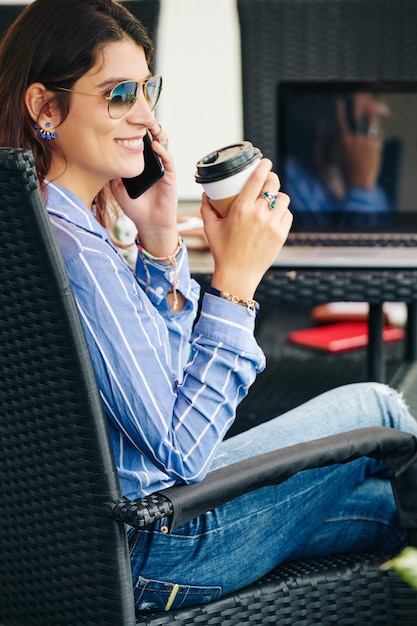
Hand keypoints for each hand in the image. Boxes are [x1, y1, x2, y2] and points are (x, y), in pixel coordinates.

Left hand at [110, 125, 178, 256]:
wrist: (150, 224)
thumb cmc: (136, 209)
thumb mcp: (118, 190)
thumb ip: (113, 176)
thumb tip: (104, 160)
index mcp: (139, 168)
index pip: (137, 147)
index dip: (132, 135)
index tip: (124, 124)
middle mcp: (151, 166)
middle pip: (149, 143)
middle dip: (145, 130)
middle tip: (137, 120)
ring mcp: (161, 170)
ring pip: (161, 147)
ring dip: (156, 136)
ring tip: (148, 128)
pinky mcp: (170, 177)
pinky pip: (168, 161)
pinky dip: (162, 152)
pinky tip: (154, 146)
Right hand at [201, 159, 291, 299]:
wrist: (237, 275)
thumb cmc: (222, 252)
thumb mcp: (210, 228)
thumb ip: (206, 209)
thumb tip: (206, 195)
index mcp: (241, 209)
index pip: (257, 179)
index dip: (263, 166)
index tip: (265, 161)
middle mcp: (259, 214)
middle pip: (273, 184)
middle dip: (272, 178)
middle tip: (268, 179)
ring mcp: (272, 224)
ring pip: (283, 199)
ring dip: (278, 196)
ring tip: (272, 199)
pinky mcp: (281, 234)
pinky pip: (287, 215)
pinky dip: (283, 212)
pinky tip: (276, 214)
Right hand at [336, 94, 389, 189]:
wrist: (357, 183)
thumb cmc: (343, 172)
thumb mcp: (332, 156)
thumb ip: (327, 141)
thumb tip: (323, 128)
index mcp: (343, 140)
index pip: (340, 118)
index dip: (339, 107)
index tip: (337, 99)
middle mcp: (355, 138)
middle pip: (356, 115)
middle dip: (355, 104)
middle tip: (355, 96)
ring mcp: (366, 141)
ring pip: (369, 120)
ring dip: (369, 111)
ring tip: (369, 105)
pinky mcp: (376, 146)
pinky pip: (377, 131)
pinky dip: (377, 125)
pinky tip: (378, 121)